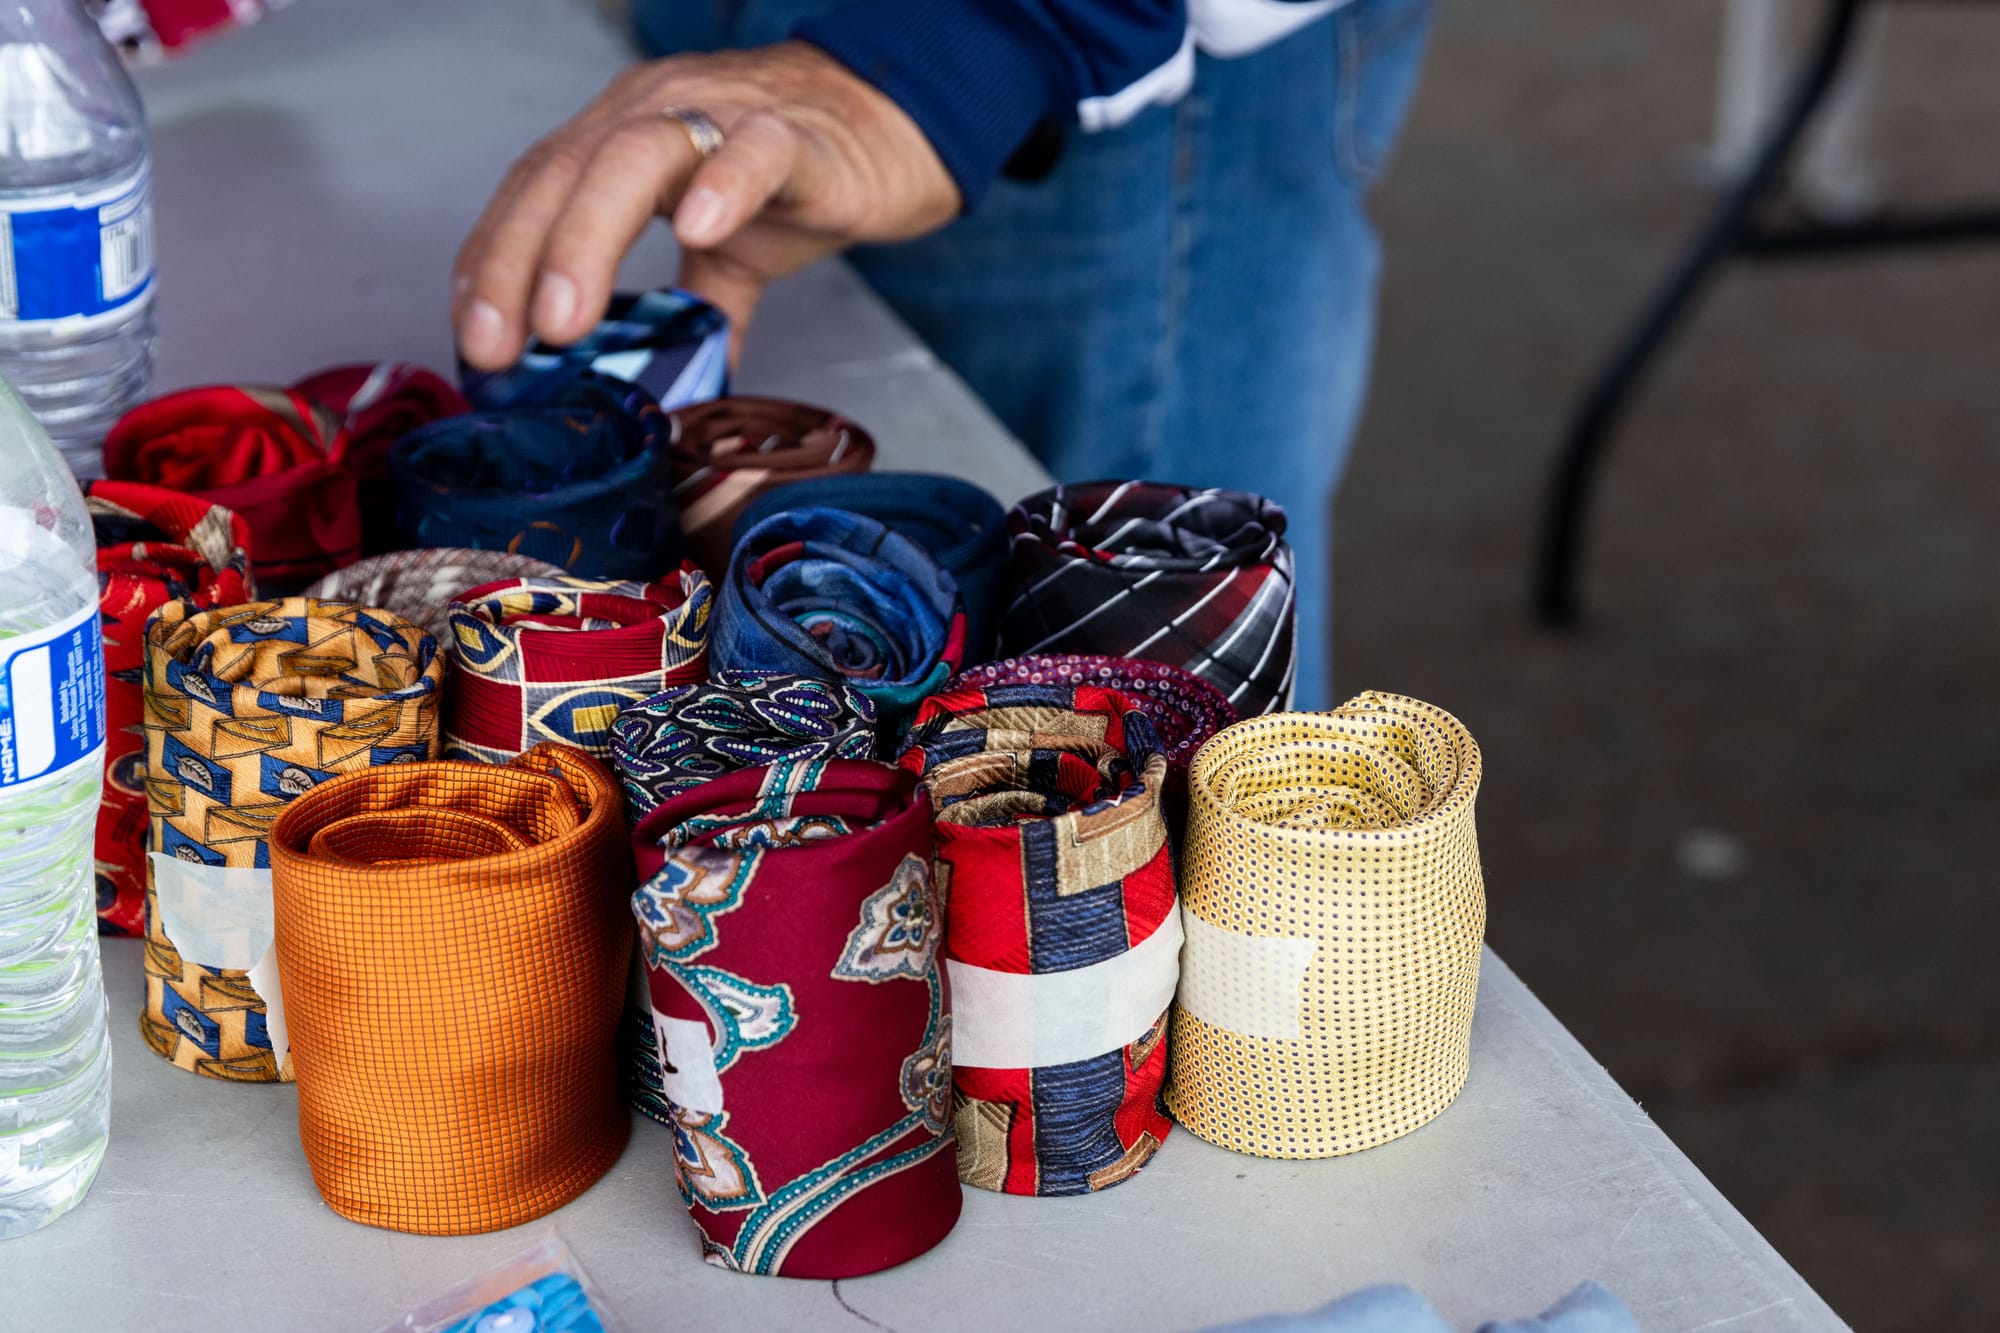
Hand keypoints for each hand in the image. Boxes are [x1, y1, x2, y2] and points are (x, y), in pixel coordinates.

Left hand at [453, 41, 960, 367]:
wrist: (899, 124)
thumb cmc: (805, 174)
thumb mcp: (733, 254)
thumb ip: (693, 316)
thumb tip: (671, 401)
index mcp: (624, 140)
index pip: (535, 191)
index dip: (493, 263)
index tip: (476, 343)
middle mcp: (656, 115)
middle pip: (562, 174)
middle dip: (516, 262)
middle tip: (499, 347)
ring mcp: (723, 118)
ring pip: (634, 158)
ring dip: (585, 239)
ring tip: (563, 319)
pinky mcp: (798, 137)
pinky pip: (755, 151)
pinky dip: (723, 186)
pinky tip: (698, 230)